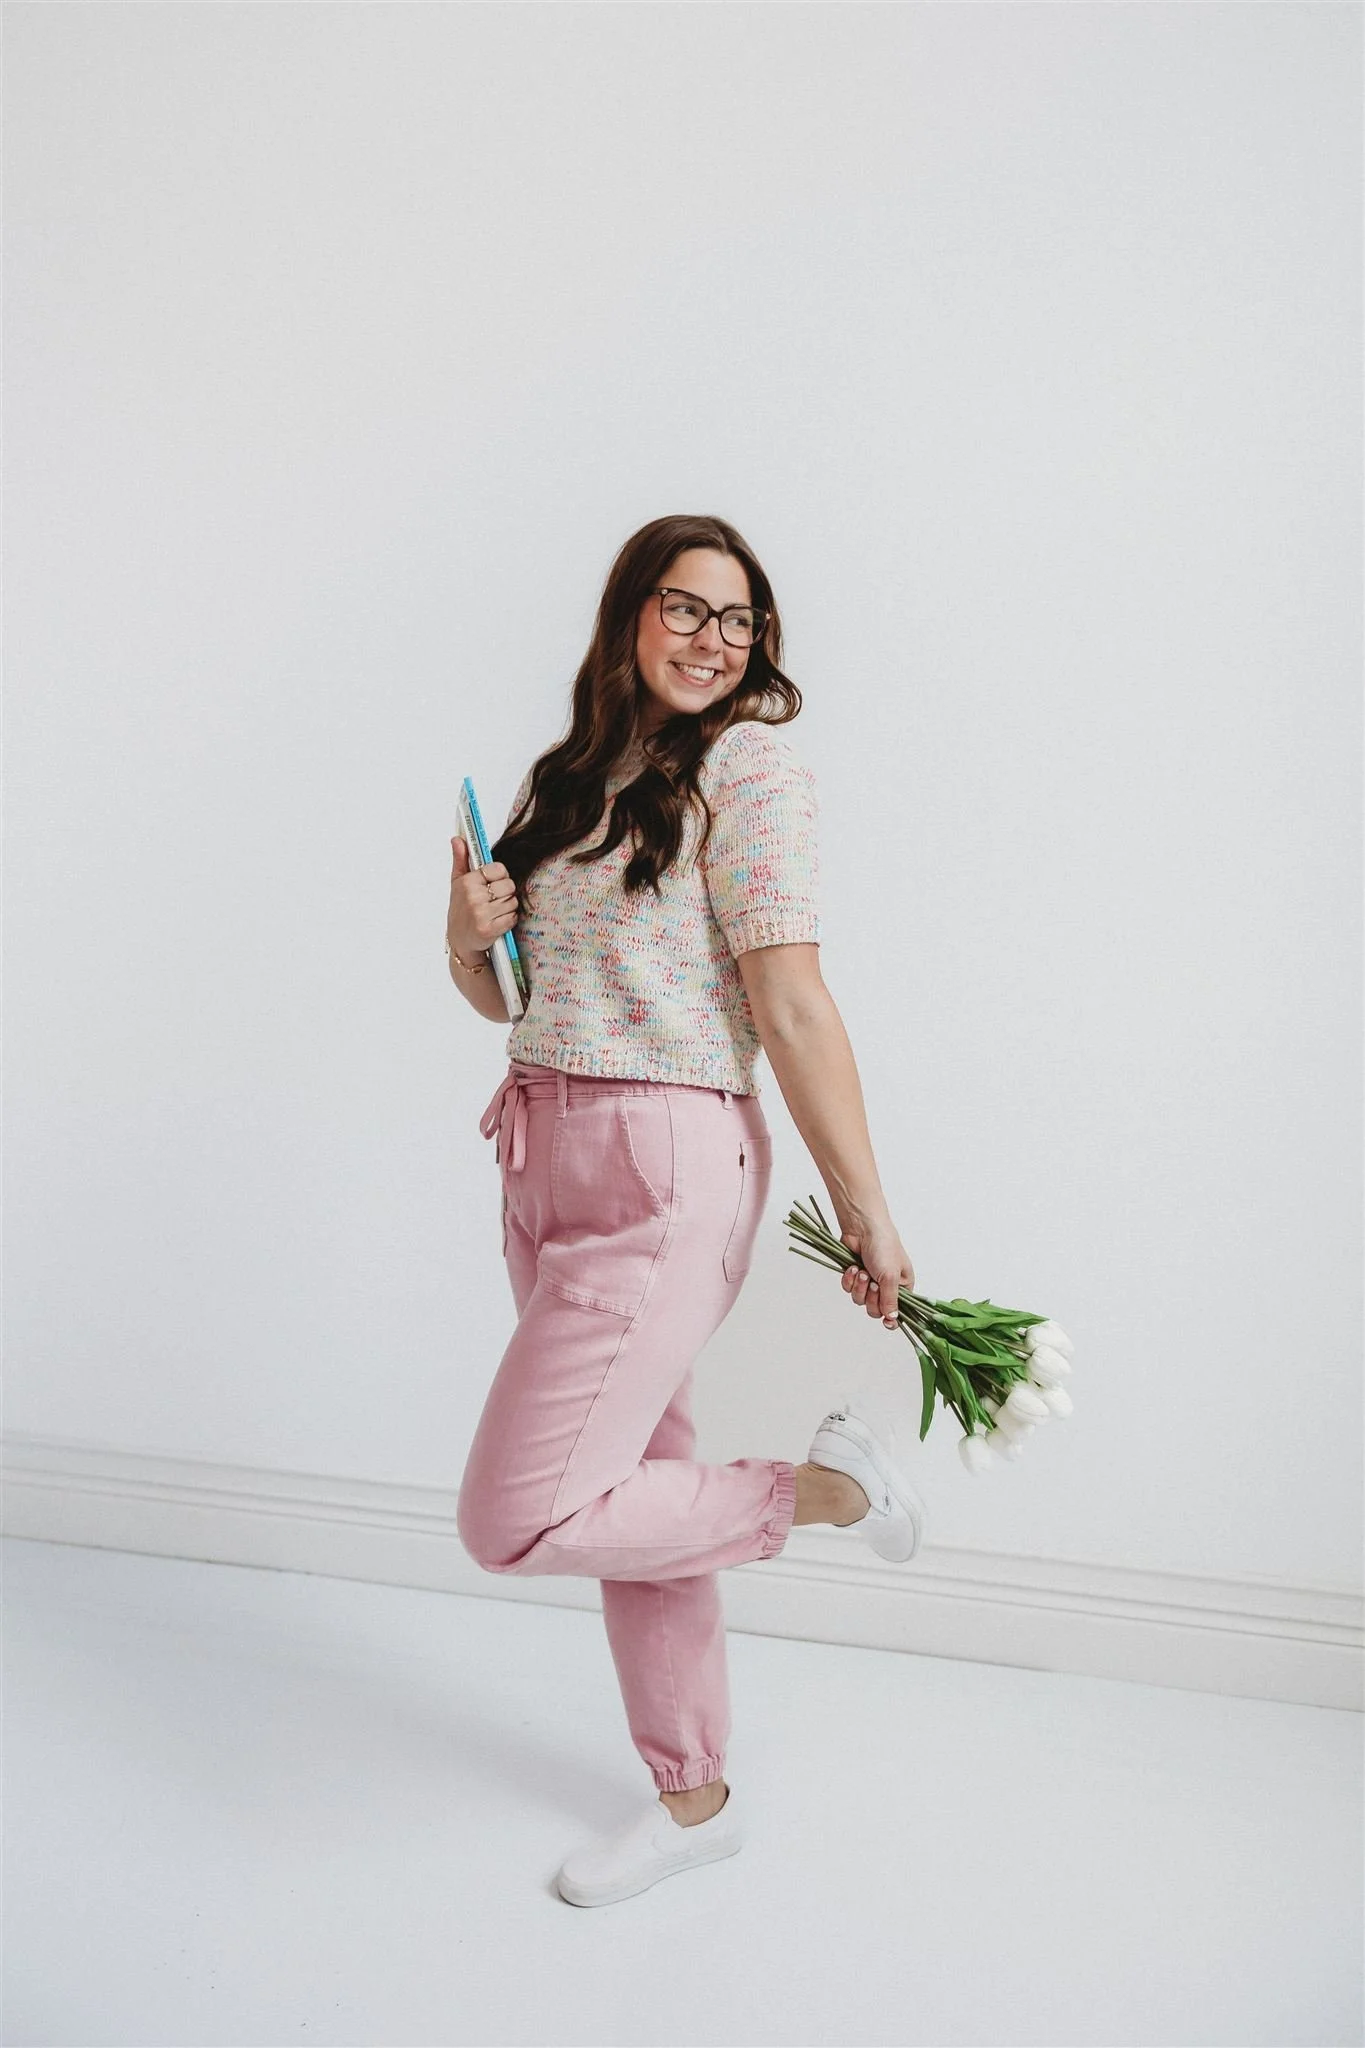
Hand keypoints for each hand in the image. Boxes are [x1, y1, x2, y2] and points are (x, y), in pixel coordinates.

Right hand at [449, 836, 519, 961]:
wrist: (460, 941)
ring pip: (513, 902)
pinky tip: (498, 921)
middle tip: (494, 900)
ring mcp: (481, 914)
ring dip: (508, 908)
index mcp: (467, 882)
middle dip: (506, 893)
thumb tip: (457, 838)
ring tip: (495, 912)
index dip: (500, 876)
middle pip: (509, 886)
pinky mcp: (489, 930)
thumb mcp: (457, 884)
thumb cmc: (460, 910)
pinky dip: (509, 920)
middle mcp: (473, 897)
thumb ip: (460, 859)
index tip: (493, 883)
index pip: (499, 869)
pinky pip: (512, 918)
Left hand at [837, 1209, 915, 1328]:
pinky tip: (853, 1267)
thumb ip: (891, 1300)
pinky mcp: (854, 1275)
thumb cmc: (884, 1246)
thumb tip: (892, 1318)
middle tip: (872, 1283)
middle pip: (876, 1309)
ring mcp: (869, 1280)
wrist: (862, 1227)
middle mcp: (886, 1285)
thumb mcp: (890, 1276)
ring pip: (860, 1300)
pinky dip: (849, 1280)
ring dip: (860, 1287)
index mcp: (902, 1286)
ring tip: (862, 1271)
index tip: (887, 1322)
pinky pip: (849, 1289)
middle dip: (871, 1297)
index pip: (898, 1310)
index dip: (891, 1318)